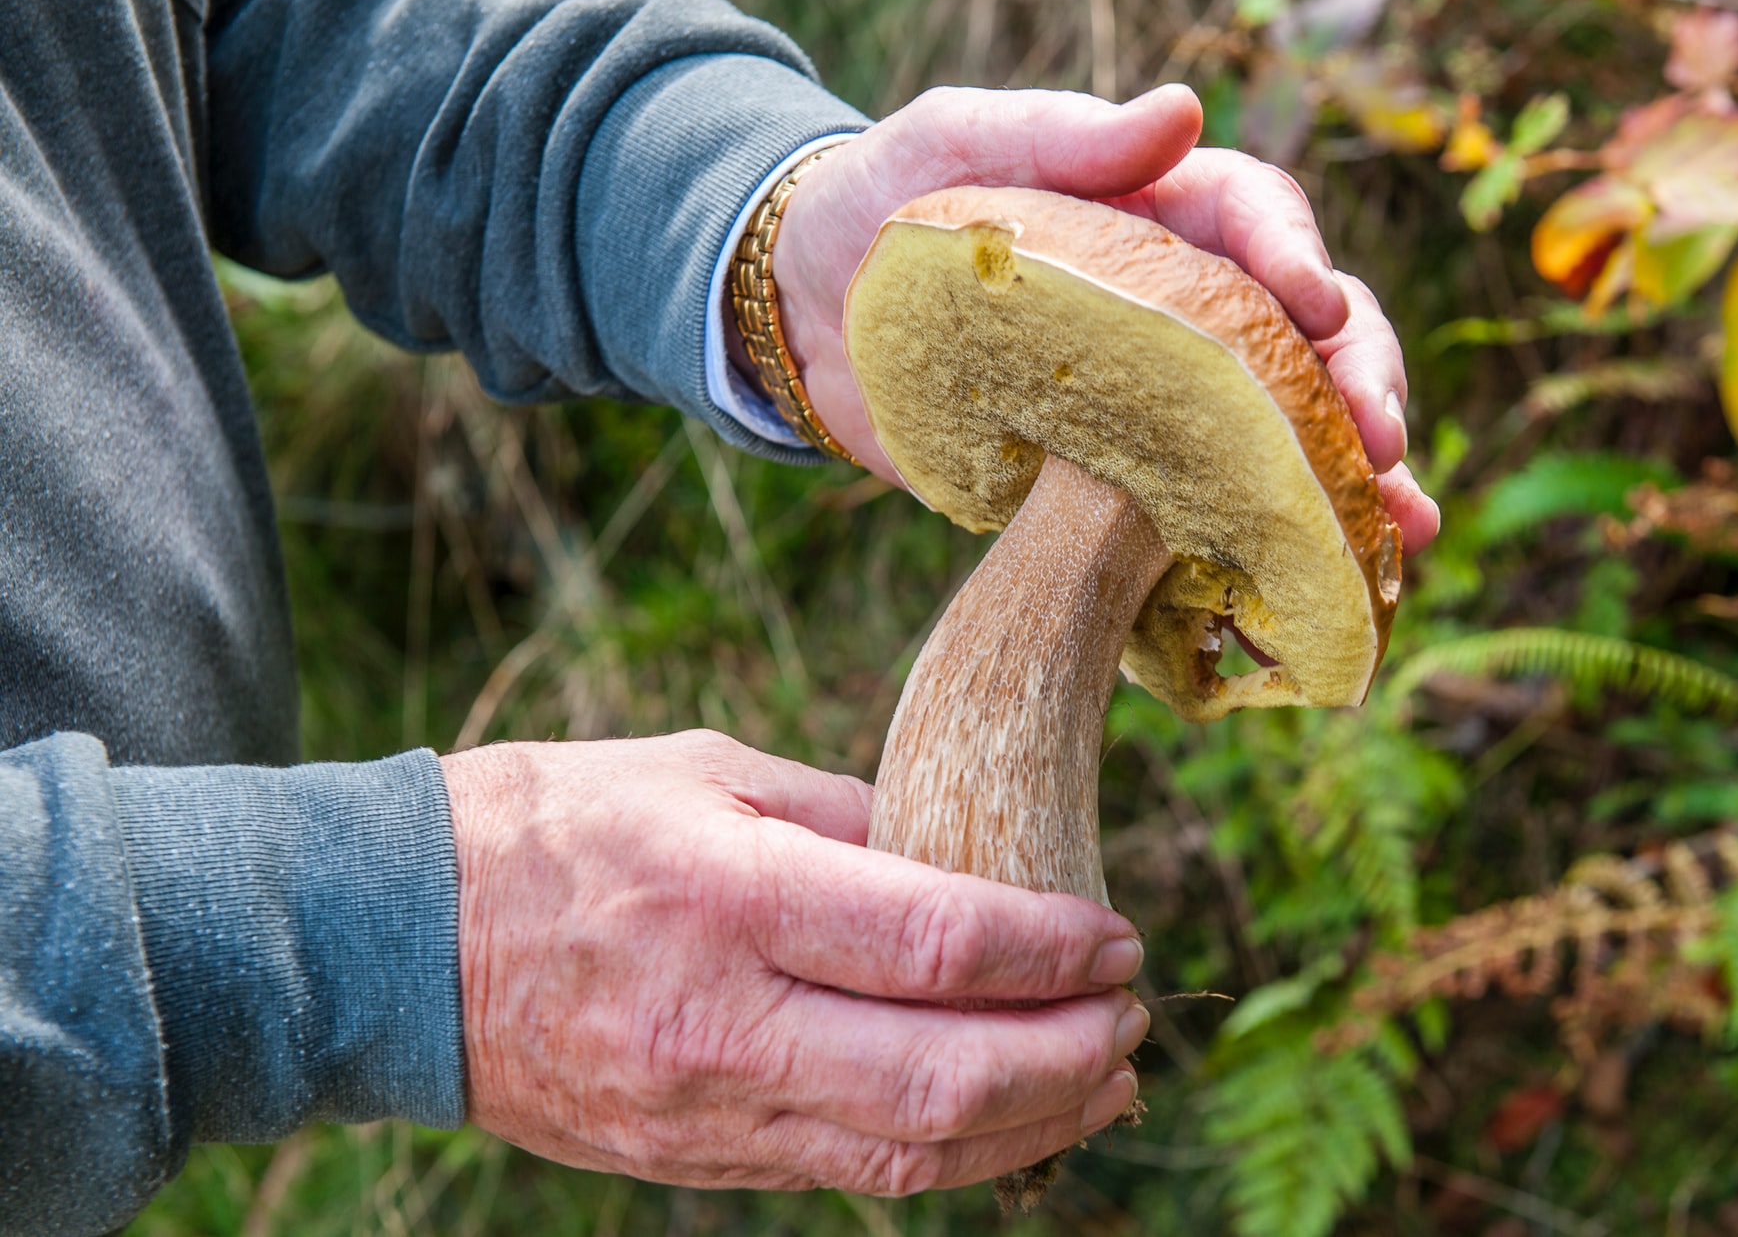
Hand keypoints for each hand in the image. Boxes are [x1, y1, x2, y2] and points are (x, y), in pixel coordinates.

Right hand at [445, 731, 1148, 1193]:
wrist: (398, 941)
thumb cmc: (555, 826)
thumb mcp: (703, 771)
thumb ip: (842, 818)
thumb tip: (961, 857)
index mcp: (728, 896)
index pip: (937, 942)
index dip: (1052, 948)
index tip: (1118, 935)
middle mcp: (723, 1021)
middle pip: (942, 1076)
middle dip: (1068, 1057)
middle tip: (1134, 1016)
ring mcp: (706, 1109)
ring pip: (908, 1151)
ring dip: (1032, 1124)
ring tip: (1106, 1082)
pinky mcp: (694, 1158)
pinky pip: (849, 1171)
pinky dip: (949, 1154)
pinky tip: (1006, 1121)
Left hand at [773, 84, 1440, 554]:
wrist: (810, 318)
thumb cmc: (889, 208)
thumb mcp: (955, 145)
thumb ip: (1056, 134)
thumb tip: (1181, 109)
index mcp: (1157, 212)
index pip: (1256, 221)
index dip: (1298, 258)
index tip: (1316, 307)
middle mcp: (1182, 307)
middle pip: (1303, 337)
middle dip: (1358, 383)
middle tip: (1382, 440)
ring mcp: (1161, 400)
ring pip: (1285, 432)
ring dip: (1352, 479)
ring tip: (1403, 528)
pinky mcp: (1124, 479)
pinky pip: (1212, 511)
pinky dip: (1273, 545)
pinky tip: (1327, 583)